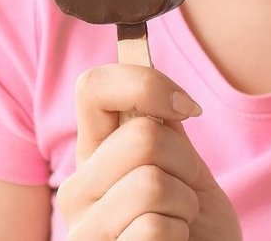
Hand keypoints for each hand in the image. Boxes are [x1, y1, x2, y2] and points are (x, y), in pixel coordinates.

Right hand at [59, 64, 241, 239]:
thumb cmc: (194, 230)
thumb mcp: (181, 167)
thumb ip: (158, 123)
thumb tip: (136, 47)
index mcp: (93, 157)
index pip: (93, 87)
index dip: (146, 84)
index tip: (187, 109)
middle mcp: (76, 192)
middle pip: (143, 137)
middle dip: (186, 165)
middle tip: (184, 197)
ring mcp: (84, 232)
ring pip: (151, 184)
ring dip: (185, 208)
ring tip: (177, 229)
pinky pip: (154, 230)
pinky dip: (180, 239)